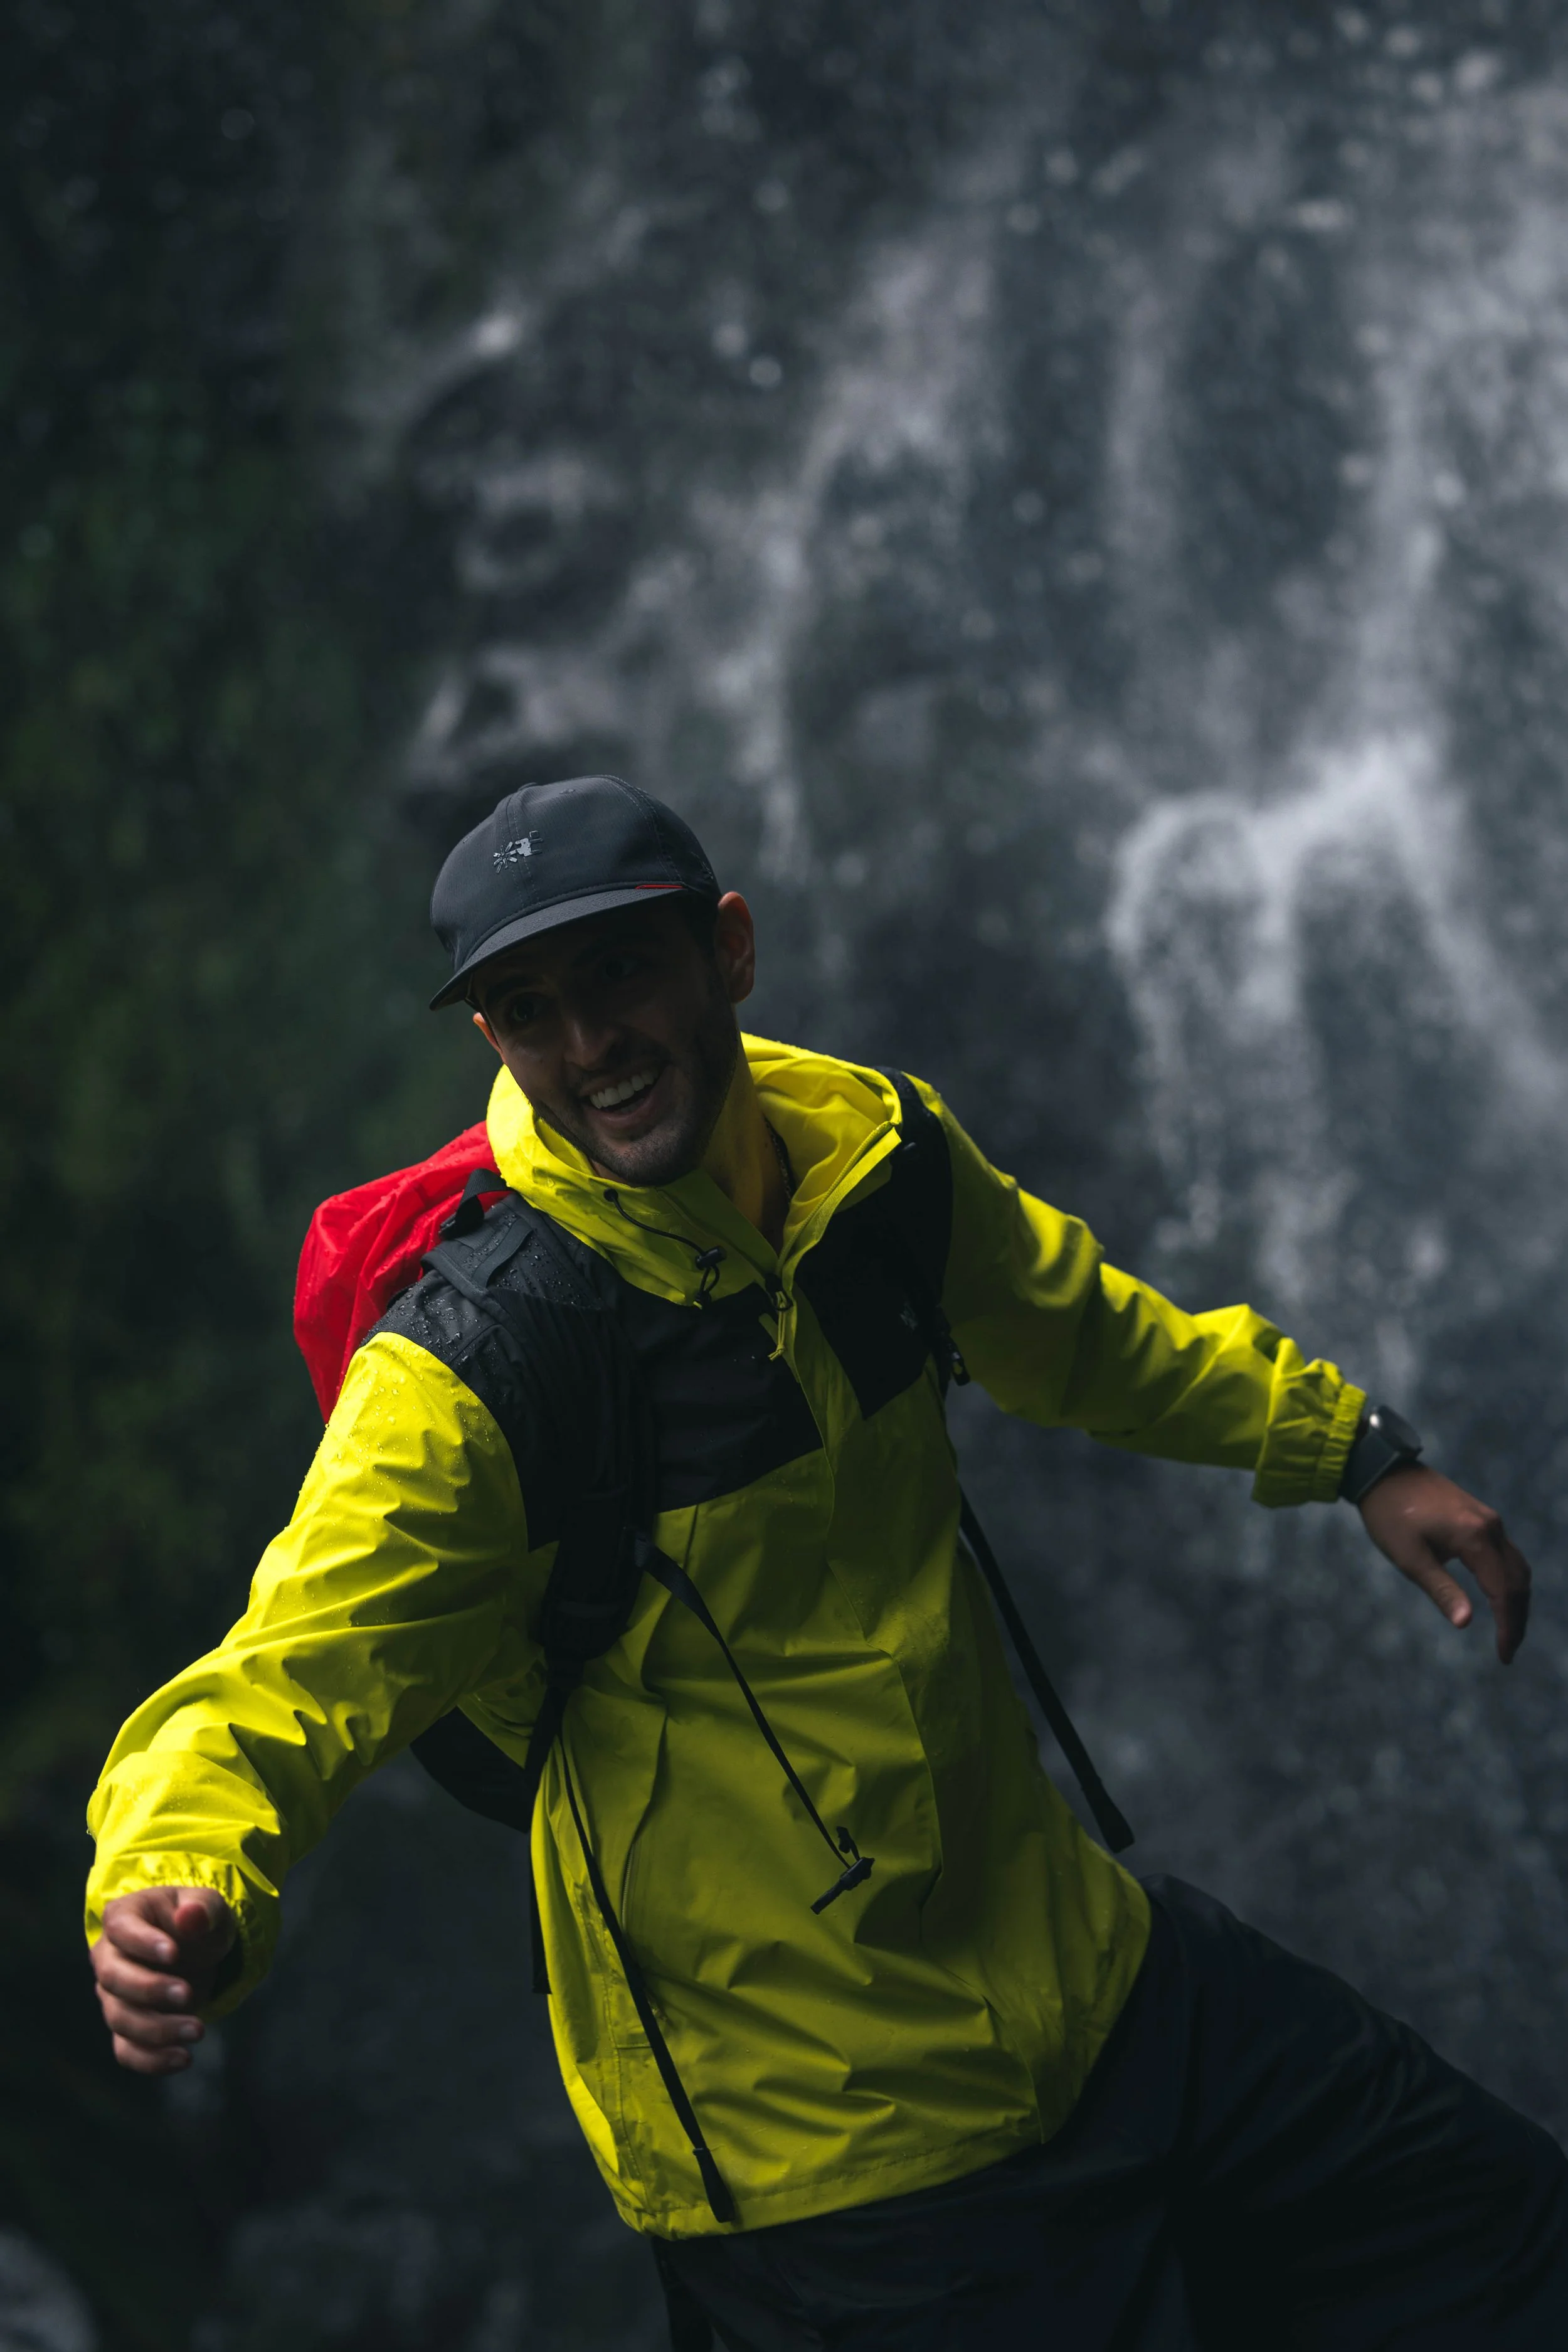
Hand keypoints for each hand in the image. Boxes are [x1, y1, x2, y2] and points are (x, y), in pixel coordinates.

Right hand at [91, 1886, 236, 2074]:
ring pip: (121, 2019)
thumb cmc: (198, 1922)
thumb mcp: (209, 1907)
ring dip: (157, 2030)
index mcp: (124, 1917)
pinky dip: (151, 2060)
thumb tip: (190, 1915)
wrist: (198, 1950)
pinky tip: (183, 2058)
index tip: (173, 1953)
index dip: (142, 1942)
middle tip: (187, 1994)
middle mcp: (108, 1957)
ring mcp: (113, 1996)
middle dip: (149, 1990)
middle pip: (113, 1978)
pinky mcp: (126, 2027)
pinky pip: (126, 2050)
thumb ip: (203, 1909)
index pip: (121, 1928)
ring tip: (198, 2030)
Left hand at [1358, 1462, 1531, 1662]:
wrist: (1383, 1472)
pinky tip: (1499, 1598)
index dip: (1507, 1626)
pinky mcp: (1482, 1517)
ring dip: (1516, 1600)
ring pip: (1516, 1567)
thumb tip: (1466, 1623)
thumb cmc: (1390, 1516)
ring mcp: (1489, 1519)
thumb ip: (1441, 1589)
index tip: (1504, 1656)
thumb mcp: (1409, 1558)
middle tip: (1507, 1651)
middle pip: (1518, 1580)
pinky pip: (1506, 1554)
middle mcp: (1490, 1526)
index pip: (1503, 1591)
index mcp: (1475, 1537)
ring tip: (1507, 1631)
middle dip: (1517, 1618)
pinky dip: (1509, 1581)